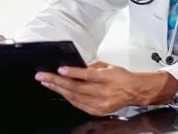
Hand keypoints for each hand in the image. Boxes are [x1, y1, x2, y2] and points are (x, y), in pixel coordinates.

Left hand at [35, 61, 177, 115]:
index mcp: (108, 78)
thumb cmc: (121, 76)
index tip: (59, 69)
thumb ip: (90, 66)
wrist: (135, 91)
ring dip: (58, 89)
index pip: (88, 75)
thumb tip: (72, 66)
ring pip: (75, 97)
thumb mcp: (107, 66)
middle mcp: (104, 92)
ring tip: (46, 83)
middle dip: (57, 81)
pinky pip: (79, 105)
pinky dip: (67, 97)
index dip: (73, 72)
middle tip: (43, 76)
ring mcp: (101, 104)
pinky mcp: (99, 111)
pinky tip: (59, 91)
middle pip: (77, 88)